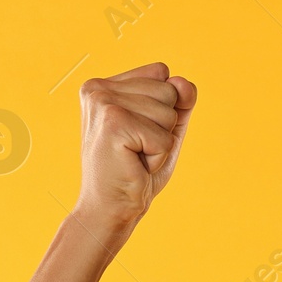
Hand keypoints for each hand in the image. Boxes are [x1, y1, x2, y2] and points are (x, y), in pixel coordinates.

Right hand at [76, 61, 196, 233]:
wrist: (110, 209)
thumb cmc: (135, 171)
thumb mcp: (164, 128)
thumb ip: (179, 101)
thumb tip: (184, 83)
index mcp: (103, 85)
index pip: (161, 73)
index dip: (162, 107)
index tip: (136, 132)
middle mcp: (98, 88)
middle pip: (168, 90)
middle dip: (163, 126)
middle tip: (135, 149)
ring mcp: (103, 103)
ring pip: (168, 113)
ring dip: (160, 143)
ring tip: (134, 157)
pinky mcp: (114, 124)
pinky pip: (164, 137)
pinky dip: (157, 156)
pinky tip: (133, 165)